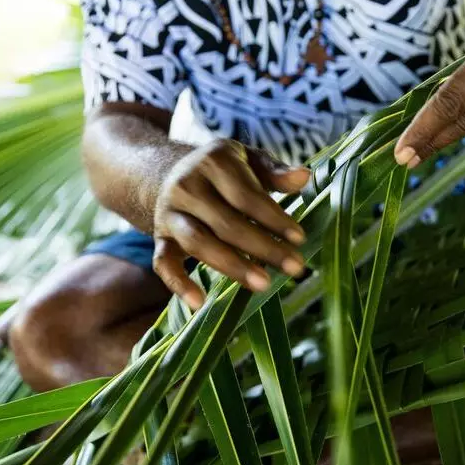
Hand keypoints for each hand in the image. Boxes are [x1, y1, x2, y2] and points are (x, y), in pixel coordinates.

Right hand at [152, 139, 310, 308]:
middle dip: (262, 247)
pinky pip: (164, 263)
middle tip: (295, 268)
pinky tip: (199, 303)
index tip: (299, 238)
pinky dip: (178, 284)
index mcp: (213, 161)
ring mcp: (170, 212)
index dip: (273, 218)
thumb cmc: (223, 172)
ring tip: (263, 284)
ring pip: (198, 243)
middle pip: (226, 223)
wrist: (169, 173)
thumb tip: (303, 176)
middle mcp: (187, 186)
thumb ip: (275, 172)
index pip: (246, 195)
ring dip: (232, 266)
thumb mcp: (249, 161)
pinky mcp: (161, 237)